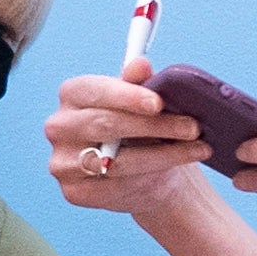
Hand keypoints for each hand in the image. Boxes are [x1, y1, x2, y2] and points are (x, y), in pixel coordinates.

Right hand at [48, 70, 210, 212]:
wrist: (142, 174)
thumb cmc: (140, 129)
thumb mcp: (143, 102)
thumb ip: (139, 83)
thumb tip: (141, 64)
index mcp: (73, 95)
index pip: (95, 91)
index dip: (128, 96)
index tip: (158, 102)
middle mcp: (60, 127)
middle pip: (106, 124)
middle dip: (154, 126)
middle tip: (192, 127)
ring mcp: (63, 162)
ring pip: (116, 160)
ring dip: (163, 155)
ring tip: (197, 148)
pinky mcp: (74, 191)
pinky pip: (115, 186)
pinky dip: (149, 178)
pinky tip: (174, 172)